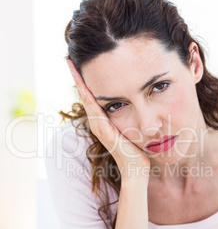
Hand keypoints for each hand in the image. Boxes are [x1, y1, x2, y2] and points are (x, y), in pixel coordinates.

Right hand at [66, 59, 150, 179]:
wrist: (135, 168)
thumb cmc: (136, 150)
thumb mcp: (131, 127)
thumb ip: (130, 116)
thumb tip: (136, 102)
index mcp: (103, 120)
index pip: (91, 95)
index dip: (85, 80)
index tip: (80, 64)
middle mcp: (97, 122)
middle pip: (84, 94)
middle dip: (77, 76)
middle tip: (69, 59)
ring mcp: (98, 126)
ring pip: (86, 98)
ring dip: (79, 82)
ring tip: (72, 66)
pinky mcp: (103, 130)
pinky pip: (93, 109)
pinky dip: (87, 96)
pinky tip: (83, 85)